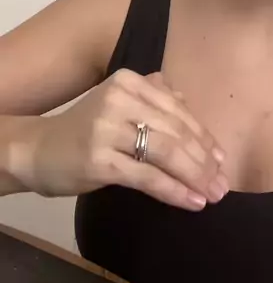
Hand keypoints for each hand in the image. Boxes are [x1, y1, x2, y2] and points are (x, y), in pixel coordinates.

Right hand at [21, 68, 227, 210]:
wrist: (39, 150)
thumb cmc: (85, 128)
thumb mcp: (118, 103)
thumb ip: (152, 97)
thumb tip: (187, 101)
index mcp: (129, 81)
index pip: (177, 110)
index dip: (203, 135)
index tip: (221, 158)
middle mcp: (120, 98)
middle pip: (175, 131)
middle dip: (204, 160)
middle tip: (223, 183)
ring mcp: (108, 128)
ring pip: (166, 153)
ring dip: (196, 176)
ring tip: (213, 194)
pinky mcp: (100, 160)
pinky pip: (147, 177)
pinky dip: (174, 190)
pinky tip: (192, 201)